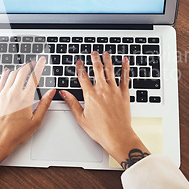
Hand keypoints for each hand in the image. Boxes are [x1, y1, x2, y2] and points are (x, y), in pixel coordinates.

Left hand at [0, 57, 54, 178]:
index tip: (42, 60)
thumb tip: (51, 92)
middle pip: (22, 72)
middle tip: (34, 62)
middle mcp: (13, 94)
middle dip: (29, 65)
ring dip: (19, 69)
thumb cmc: (16, 134)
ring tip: (24, 67)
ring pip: (12, 75)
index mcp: (25, 99)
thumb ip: (44, 104)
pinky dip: (5, 74)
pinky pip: (1, 81)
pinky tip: (7, 71)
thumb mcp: (36, 121)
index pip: (34, 78)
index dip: (39, 67)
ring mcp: (3, 94)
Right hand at [60, 51, 148, 166]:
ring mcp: (114, 90)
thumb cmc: (100, 130)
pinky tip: (125, 61)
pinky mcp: (124, 94)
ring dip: (107, 60)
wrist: (117, 136)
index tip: (79, 62)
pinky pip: (125, 77)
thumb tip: (63, 93)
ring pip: (110, 70)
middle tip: (93, 53)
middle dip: (94, 59)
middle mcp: (102, 90)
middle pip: (97, 69)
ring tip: (106, 53)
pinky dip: (125, 68)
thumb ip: (72, 103)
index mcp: (90, 95)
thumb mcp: (81, 118)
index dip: (80, 67)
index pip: (83, 76)